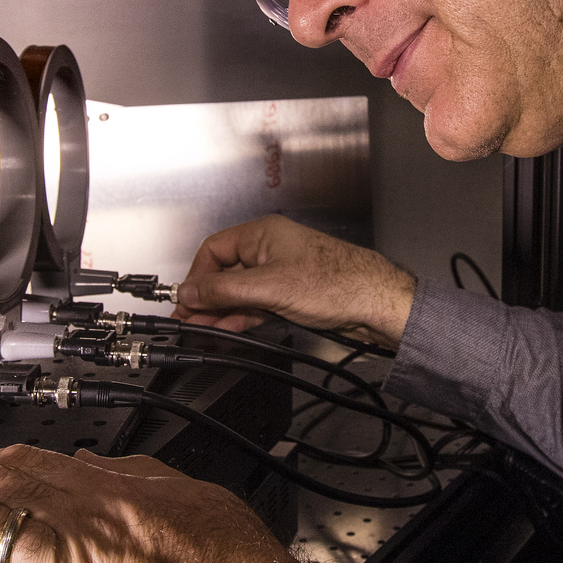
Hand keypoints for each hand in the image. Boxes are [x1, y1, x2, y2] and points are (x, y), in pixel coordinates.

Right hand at [174, 214, 416, 348]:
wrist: (376, 302)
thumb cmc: (338, 282)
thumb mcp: (269, 288)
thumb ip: (224, 290)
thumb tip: (191, 292)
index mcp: (263, 234)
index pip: (214, 250)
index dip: (197, 276)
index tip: (186, 300)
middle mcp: (270, 249)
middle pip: (225, 272)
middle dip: (207, 298)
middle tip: (191, 320)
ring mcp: (281, 271)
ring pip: (240, 290)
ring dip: (223, 310)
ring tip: (206, 329)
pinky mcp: (291, 292)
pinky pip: (257, 302)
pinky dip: (243, 315)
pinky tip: (231, 328)